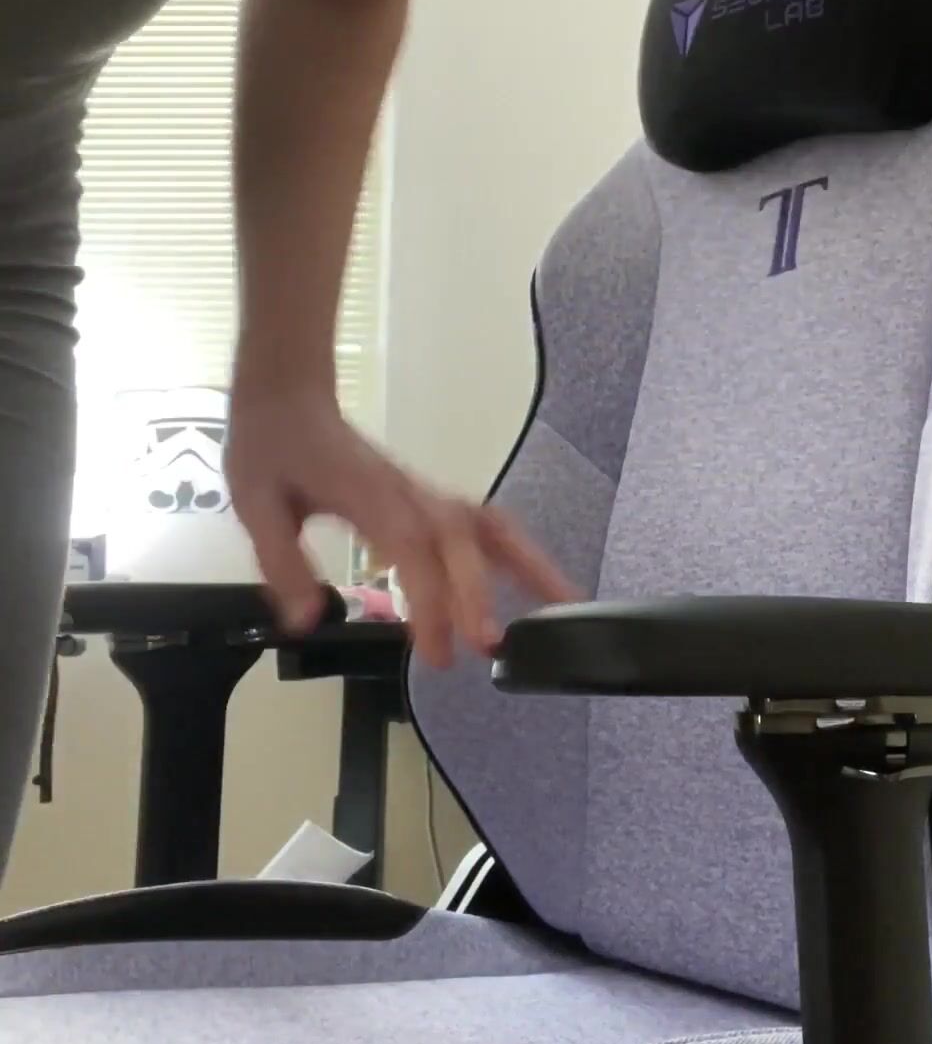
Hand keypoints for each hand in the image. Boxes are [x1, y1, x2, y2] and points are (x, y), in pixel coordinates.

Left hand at [225, 384, 577, 664]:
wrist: (287, 394)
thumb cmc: (271, 446)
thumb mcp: (254, 502)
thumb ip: (281, 561)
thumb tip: (305, 619)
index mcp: (367, 495)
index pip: (412, 548)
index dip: (430, 597)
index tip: (436, 649)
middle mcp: (407, 493)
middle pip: (460, 538)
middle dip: (480, 591)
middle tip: (489, 646)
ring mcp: (423, 493)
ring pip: (487, 524)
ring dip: (527, 563)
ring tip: (564, 607)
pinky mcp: (427, 498)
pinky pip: (481, 525)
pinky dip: (515, 553)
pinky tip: (534, 586)